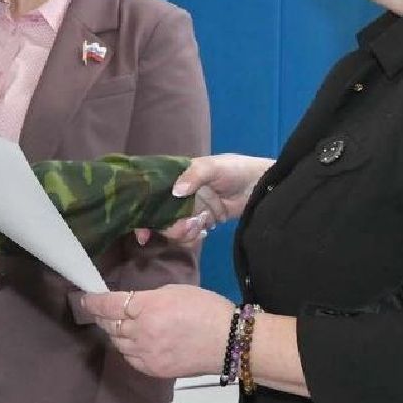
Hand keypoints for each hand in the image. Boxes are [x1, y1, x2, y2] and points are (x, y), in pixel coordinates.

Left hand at [84, 284, 231, 378]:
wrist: (228, 342)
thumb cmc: (205, 308)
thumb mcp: (174, 291)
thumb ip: (148, 298)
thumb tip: (132, 304)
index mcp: (146, 307)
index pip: (108, 305)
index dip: (93, 302)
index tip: (85, 298)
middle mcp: (140, 331)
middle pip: (109, 324)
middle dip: (103, 316)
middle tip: (102, 311)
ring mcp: (145, 353)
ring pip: (117, 342)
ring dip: (116, 333)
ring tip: (121, 326)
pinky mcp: (152, 370)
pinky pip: (129, 358)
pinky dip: (128, 349)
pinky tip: (134, 343)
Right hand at [138, 153, 273, 245]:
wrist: (259, 187)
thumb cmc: (234, 170)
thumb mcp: (213, 166)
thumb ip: (194, 175)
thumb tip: (176, 191)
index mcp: (174, 177)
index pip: (149, 195)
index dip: (142, 215)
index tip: (143, 235)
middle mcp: (176, 195)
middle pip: (159, 218)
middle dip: (171, 227)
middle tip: (189, 225)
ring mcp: (188, 210)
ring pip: (173, 229)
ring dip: (185, 232)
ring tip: (204, 225)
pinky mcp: (199, 222)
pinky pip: (188, 235)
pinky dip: (194, 236)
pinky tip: (207, 229)